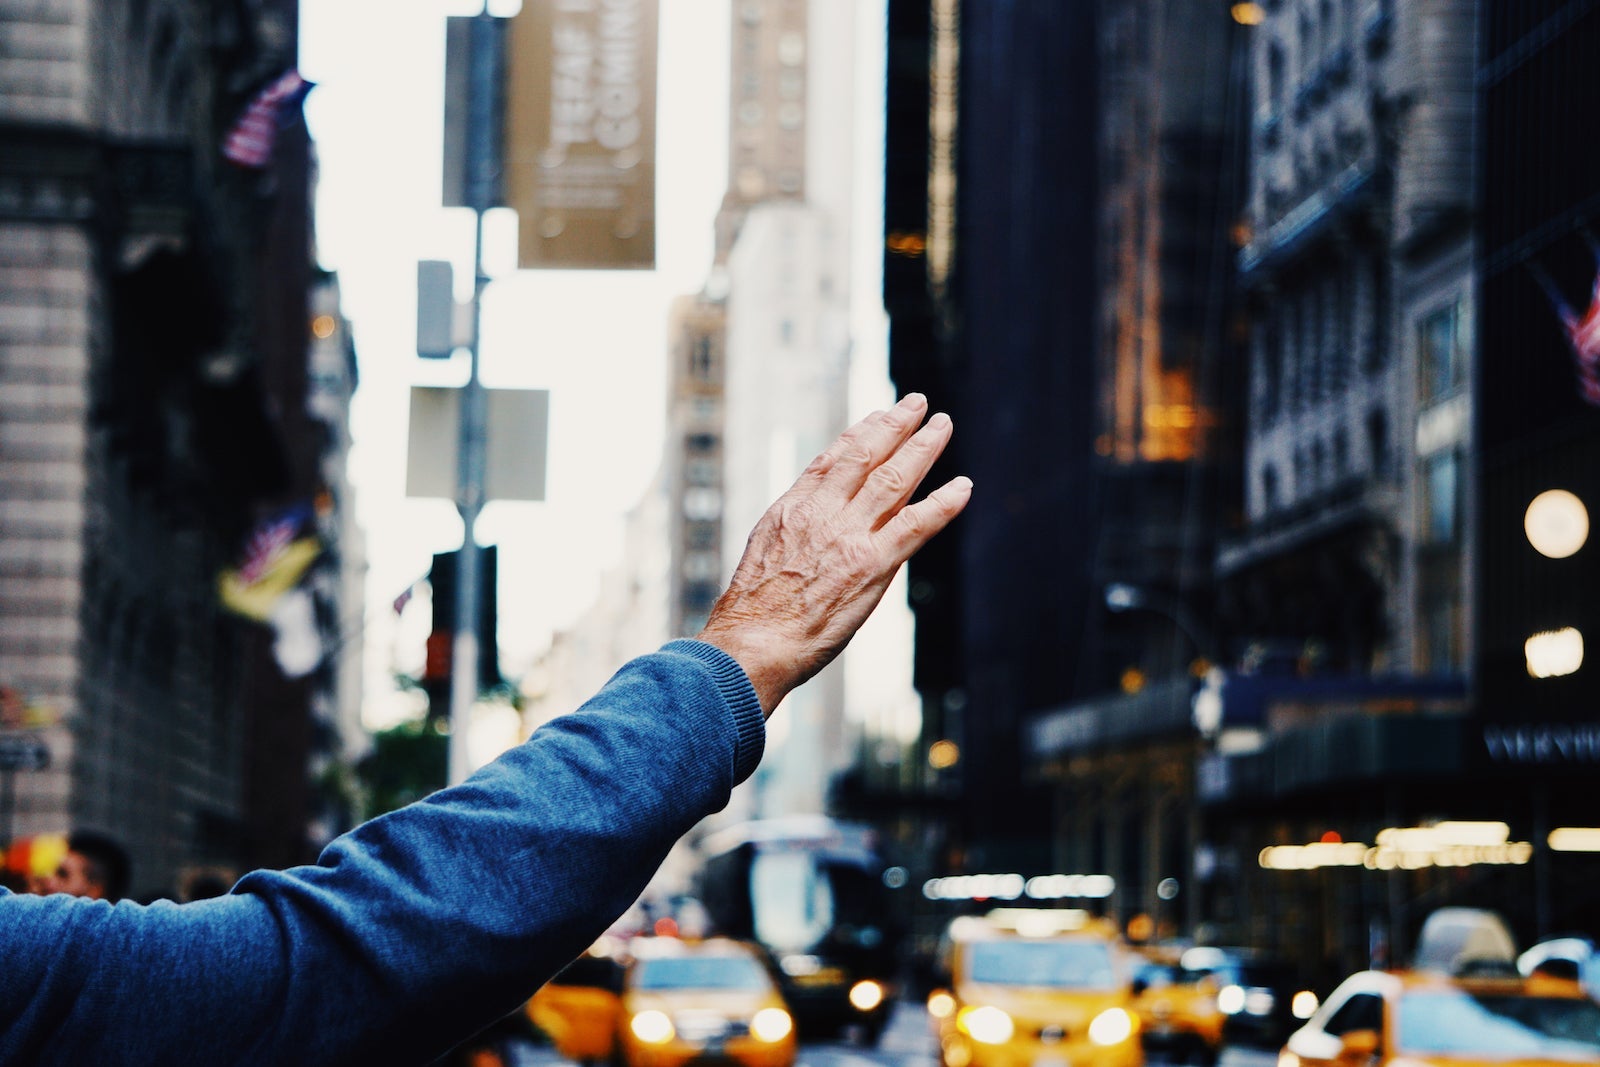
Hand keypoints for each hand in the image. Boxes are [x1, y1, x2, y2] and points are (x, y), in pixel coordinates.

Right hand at [698, 394, 970, 715]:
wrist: (753, 640)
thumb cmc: (752, 612)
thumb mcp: (763, 554)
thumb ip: (794, 534)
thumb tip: (809, 533)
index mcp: (793, 508)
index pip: (833, 459)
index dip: (860, 434)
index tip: (878, 418)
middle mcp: (824, 512)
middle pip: (867, 456)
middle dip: (895, 425)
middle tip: (917, 404)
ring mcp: (850, 536)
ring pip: (895, 479)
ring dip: (924, 448)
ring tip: (942, 425)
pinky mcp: (873, 565)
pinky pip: (917, 525)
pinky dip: (944, 503)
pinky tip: (963, 487)